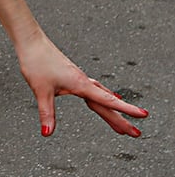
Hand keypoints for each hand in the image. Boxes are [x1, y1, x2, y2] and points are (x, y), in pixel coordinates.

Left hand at [16, 33, 148, 137]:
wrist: (32, 42)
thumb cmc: (37, 62)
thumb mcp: (41, 91)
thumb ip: (47, 113)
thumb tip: (47, 133)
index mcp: (81, 85)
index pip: (107, 101)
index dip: (125, 110)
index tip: (143, 115)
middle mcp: (84, 82)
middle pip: (107, 103)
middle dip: (121, 119)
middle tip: (135, 134)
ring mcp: (80, 79)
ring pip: (101, 97)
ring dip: (112, 111)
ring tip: (121, 126)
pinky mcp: (74, 76)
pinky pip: (94, 91)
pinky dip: (102, 99)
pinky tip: (103, 101)